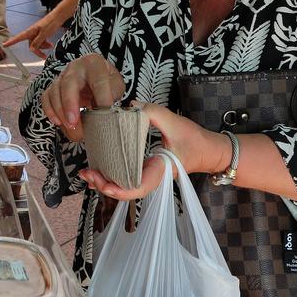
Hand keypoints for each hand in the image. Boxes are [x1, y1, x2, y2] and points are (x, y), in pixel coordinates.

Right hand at [7, 13, 60, 56]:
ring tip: (50, 46)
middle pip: (31, 45)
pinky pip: (41, 41)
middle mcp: (32, 33)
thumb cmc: (50, 22)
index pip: (18, 38)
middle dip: (38, 50)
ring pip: (37, 44)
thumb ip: (37, 42)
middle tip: (44, 56)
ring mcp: (37, 33)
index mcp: (30, 31)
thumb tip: (31, 49)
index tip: (4, 44)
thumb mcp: (44, 34)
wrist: (58, 17)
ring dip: (43, 47)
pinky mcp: (42, 33)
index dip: (11, 42)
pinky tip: (50, 44)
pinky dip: (45, 44)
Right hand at [39, 53, 123, 141]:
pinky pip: (46, 98)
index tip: (105, 112)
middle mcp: (75, 67)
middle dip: (69, 103)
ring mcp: (61, 77)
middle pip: (68, 83)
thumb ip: (112, 95)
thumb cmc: (106, 82)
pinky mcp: (53, 87)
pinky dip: (50, 111)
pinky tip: (58, 123)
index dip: (102, 96)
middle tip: (73, 121)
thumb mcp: (116, 85)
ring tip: (72, 128)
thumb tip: (105, 112)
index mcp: (94, 64)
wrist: (95, 79)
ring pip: (55, 92)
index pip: (98, 80)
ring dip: (60, 112)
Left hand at [79, 105, 224, 200]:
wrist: (210, 150)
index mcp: (159, 170)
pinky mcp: (146, 170)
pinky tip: (98, 169)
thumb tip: (131, 106)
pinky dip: (111, 176)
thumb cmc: (196, 140)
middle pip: (124, 190)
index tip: (104, 185)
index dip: (119, 190)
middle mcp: (152, 176)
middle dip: (103, 185)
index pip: (137, 187)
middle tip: (86, 173)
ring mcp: (149, 175)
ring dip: (105, 182)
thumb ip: (152, 113)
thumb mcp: (175, 122)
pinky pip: (126, 177)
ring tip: (87, 173)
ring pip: (123, 186)